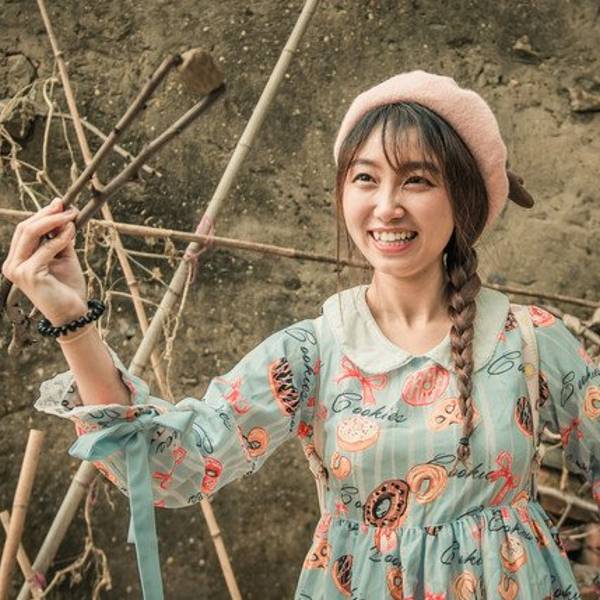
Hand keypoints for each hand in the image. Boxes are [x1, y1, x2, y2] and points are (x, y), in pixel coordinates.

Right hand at [1, 197, 87, 324]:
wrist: (73, 313)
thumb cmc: (68, 287)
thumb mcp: (64, 257)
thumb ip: (60, 238)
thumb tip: (62, 213)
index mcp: (16, 260)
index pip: (25, 230)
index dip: (42, 215)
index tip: (60, 203)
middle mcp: (12, 265)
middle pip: (25, 229)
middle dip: (47, 214)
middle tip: (66, 206)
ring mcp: (17, 270)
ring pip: (31, 234)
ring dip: (54, 221)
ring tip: (71, 216)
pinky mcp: (29, 274)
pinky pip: (46, 249)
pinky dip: (60, 238)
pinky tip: (72, 231)